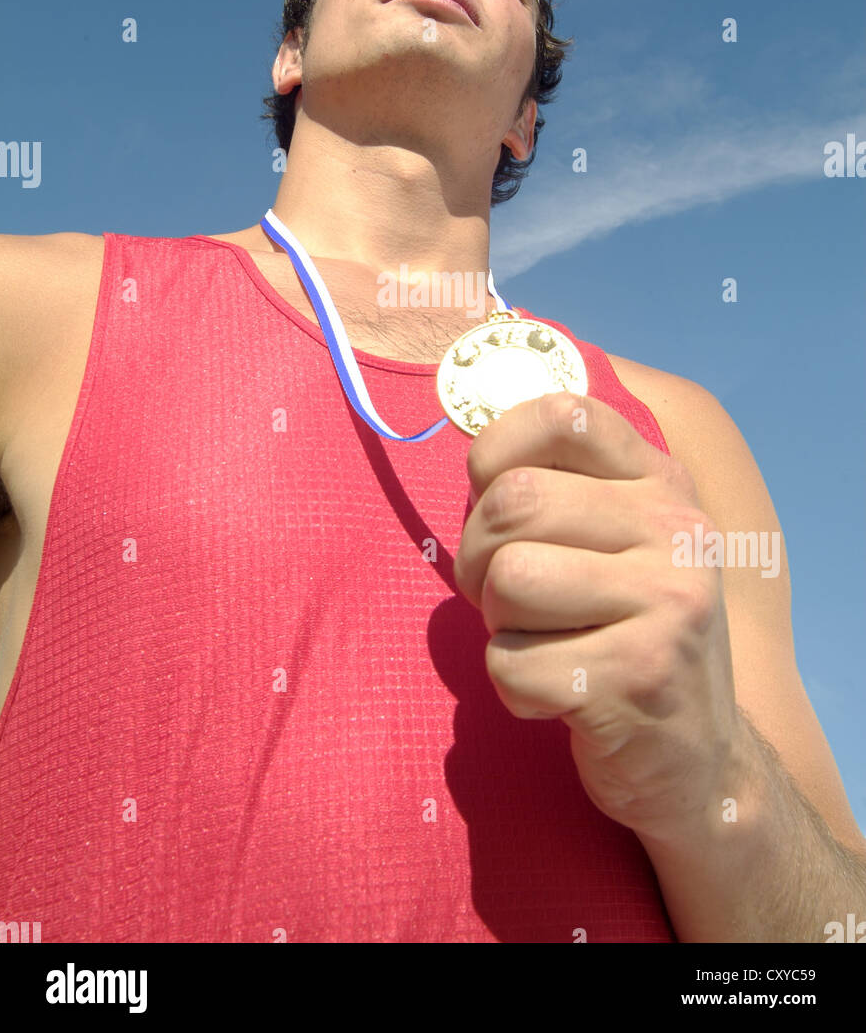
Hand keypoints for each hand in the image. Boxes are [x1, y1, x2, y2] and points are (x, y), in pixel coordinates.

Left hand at [452, 390, 744, 843]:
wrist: (699, 758)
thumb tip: (472, 448)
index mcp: (661, 482)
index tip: (489, 494)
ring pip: (509, 579)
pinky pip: (512, 664)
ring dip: (498, 626)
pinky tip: (559, 696)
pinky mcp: (640, 676)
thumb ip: (562, 486)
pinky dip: (513, 689)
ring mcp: (667, 602)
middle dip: (478, 557)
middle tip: (505, 597)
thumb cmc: (625, 634)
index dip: (496, 448)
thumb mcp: (617, 542)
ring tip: (543, 643)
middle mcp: (675, 529)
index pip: (564, 412)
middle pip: (513, 502)